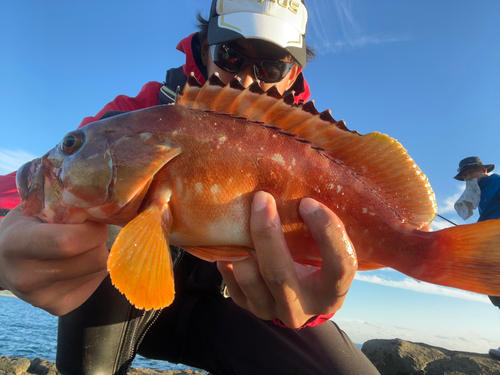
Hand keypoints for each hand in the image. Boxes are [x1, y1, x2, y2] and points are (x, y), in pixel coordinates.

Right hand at [0, 206, 108, 315]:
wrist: (2, 261)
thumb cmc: (26, 227)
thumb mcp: (37, 209)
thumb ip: (66, 208)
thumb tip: (105, 209)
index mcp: (17, 245)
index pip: (69, 242)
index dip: (91, 229)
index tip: (92, 220)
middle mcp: (27, 278)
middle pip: (94, 260)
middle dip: (99, 241)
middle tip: (89, 232)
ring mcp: (42, 299)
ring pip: (99, 271)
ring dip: (97, 254)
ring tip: (79, 248)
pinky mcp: (59, 308)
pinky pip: (96, 283)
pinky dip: (94, 270)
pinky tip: (77, 263)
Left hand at [218, 191, 357, 328]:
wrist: (301, 298)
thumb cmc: (319, 263)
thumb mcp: (328, 253)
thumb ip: (321, 230)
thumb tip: (302, 182)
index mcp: (331, 294)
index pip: (339, 266)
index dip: (326, 232)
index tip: (308, 202)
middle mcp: (302, 309)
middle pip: (278, 274)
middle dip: (266, 232)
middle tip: (262, 198)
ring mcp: (271, 311)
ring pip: (249, 277)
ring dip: (243, 244)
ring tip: (244, 216)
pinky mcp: (249, 308)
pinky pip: (231, 280)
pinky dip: (229, 256)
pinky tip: (234, 238)